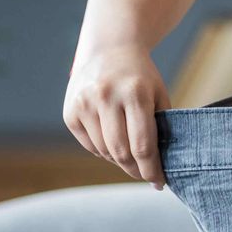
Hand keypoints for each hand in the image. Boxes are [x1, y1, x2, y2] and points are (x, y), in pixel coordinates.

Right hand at [64, 44, 171, 188]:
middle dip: (135, 170)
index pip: (143, 146)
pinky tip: (112, 139)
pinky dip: (103, 150)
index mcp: (134, 93)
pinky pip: (89, 145)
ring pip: (104, 152)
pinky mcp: (70, 111)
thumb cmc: (140, 77)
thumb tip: (161, 167)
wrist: (109, 49)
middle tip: (145, 175)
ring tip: (130, 154)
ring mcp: (84, 103)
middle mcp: (106, 96)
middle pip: (121, 153)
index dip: (152, 170)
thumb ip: (161, 127)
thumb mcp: (158, 94)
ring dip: (119, 160)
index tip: (159, 182)